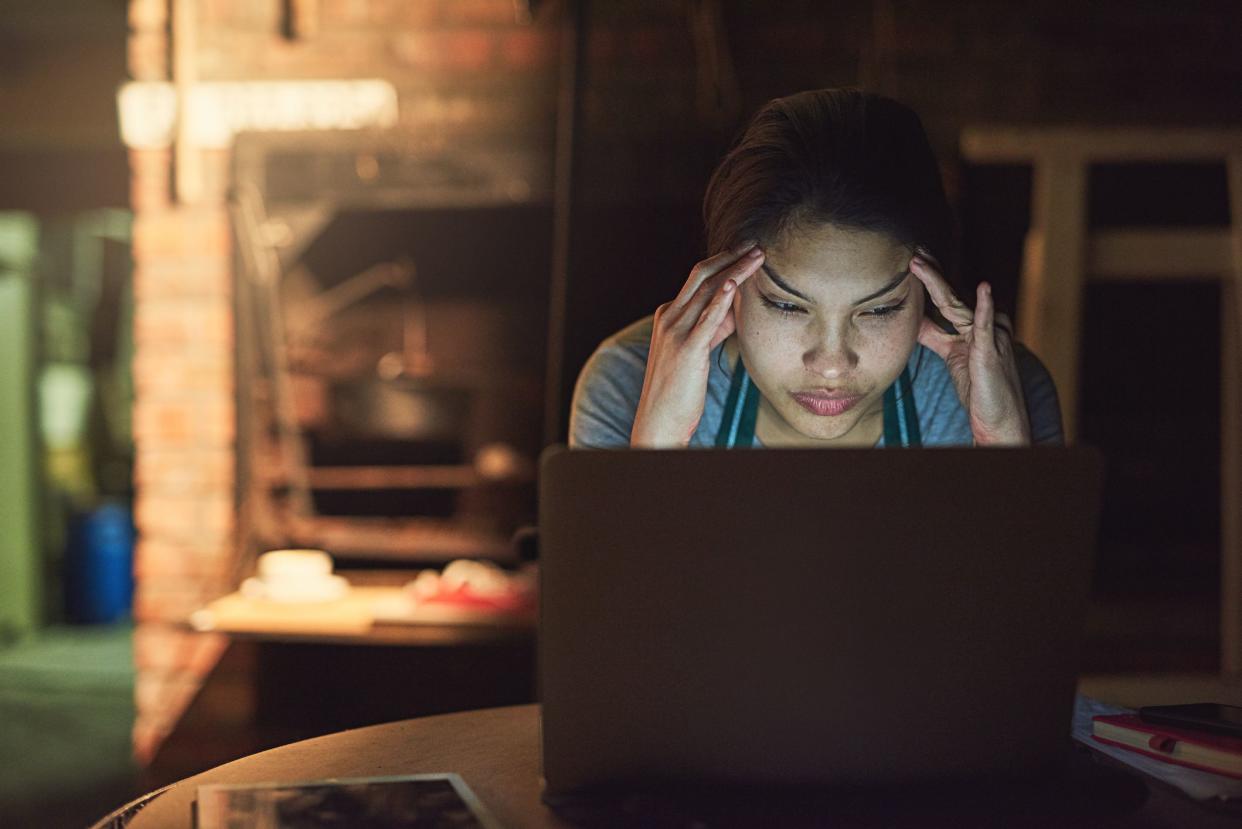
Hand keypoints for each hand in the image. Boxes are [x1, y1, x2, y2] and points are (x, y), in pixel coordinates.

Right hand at [631, 241, 765, 446]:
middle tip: (755, 245)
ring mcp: (675, 332)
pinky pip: (706, 318)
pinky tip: (735, 284)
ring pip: (707, 290)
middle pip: (701, 275)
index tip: (746, 252)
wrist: (659, 420)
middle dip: (730, 257)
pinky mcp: (687, 349)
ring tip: (757, 256)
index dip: (724, 262)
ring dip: (735, 270)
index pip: (698, 280)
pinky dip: (721, 298)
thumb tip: (736, 308)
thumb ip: (714, 327)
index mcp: (669, 315)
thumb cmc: (680, 389)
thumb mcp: (698, 350)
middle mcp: (669, 317)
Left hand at [910, 252, 1030, 445]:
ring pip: (959, 305)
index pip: (946, 298)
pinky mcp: (991, 352)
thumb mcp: (951, 356)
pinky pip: (986, 326)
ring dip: (938, 284)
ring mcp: (990, 336)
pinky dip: (984, 306)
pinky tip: (984, 288)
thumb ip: (935, 337)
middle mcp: (983, 326)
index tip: (912, 260)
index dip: (929, 279)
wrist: (999, 420)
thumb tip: (914, 321)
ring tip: (920, 264)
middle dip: (930, 274)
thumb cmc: (979, 389)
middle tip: (912, 252)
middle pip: (950, 296)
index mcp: (972, 327)